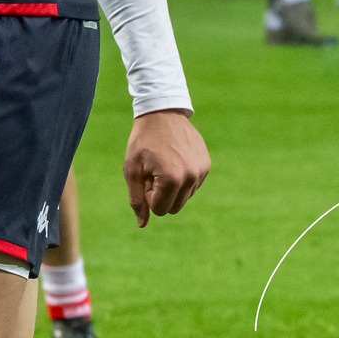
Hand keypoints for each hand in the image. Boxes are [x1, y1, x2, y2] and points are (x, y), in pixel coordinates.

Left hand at [123, 109, 208, 226]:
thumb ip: (136, 199)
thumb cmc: (143, 141)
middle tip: (154, 172)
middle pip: (174, 207)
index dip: (149, 195)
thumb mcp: (132, 169)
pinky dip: (183, 178)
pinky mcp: (206, 165)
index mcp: (172, 179)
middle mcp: (191, 177)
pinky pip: (193, 185)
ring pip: (184, 197)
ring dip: (172, 187)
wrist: (162, 113)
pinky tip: (175, 159)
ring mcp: (201, 171)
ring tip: (164, 164)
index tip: (146, 176)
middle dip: (161, 195)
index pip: (160, 210)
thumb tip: (142, 224)